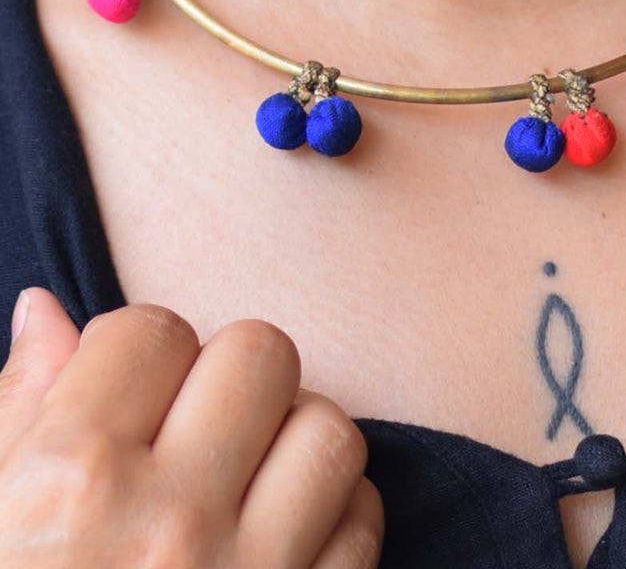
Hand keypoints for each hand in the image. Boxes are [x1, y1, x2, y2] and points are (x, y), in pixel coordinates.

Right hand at [0, 289, 383, 567]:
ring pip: (329, 427)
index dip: (137, 355)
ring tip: (247, 479)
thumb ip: (13, 418)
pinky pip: (365, 520)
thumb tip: (47, 311)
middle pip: (259, 353)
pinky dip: (336, 515)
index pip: (151, 329)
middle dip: (225, 377)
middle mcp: (166, 526)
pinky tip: (285, 540)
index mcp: (63, 489)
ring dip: (293, 440)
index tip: (127, 396)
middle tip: (193, 429)